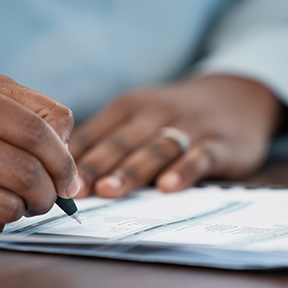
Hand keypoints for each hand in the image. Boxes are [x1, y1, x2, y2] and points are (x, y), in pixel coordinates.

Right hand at [0, 74, 78, 234]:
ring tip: (20, 199)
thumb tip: (70, 164)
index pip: (32, 130)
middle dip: (50, 191)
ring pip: (6, 206)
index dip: (63, 158)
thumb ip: (35, 112)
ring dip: (26, 209)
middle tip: (50, 193)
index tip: (68, 174)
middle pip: (23, 172)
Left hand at [69, 74, 282, 197]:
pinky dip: (185, 170)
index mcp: (129, 107)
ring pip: (156, 148)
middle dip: (95, 166)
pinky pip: (200, 156)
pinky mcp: (219, 142)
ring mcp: (188, 127)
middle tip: (73, 190)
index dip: (73, 158)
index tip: (50, 180)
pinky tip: (169, 187)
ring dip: (132, 170)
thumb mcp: (139, 118)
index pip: (95, 134)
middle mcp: (156, 113)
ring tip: (110, 190)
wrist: (236, 97)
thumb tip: (60, 175)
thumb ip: (107, 142)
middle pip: (121, 142)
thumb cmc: (173, 117)